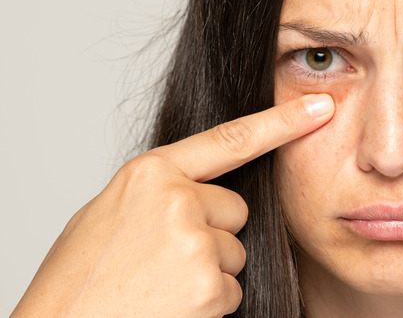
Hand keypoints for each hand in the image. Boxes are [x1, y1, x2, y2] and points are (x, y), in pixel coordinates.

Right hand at [12, 94, 334, 317]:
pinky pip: (232, 289)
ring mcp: (195, 242)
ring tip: (158, 286)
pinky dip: (209, 304)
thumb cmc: (78, 280)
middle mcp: (176, 200)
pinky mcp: (209, 286)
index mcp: (149, 174)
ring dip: (209, 272)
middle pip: (235, 209)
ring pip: (235, 252)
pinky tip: (170, 306)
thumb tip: (193, 187)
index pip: (231, 139)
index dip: (282, 121)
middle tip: (161, 261)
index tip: (320, 107)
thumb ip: (156, 192)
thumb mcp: (106, 214)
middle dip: (212, 233)